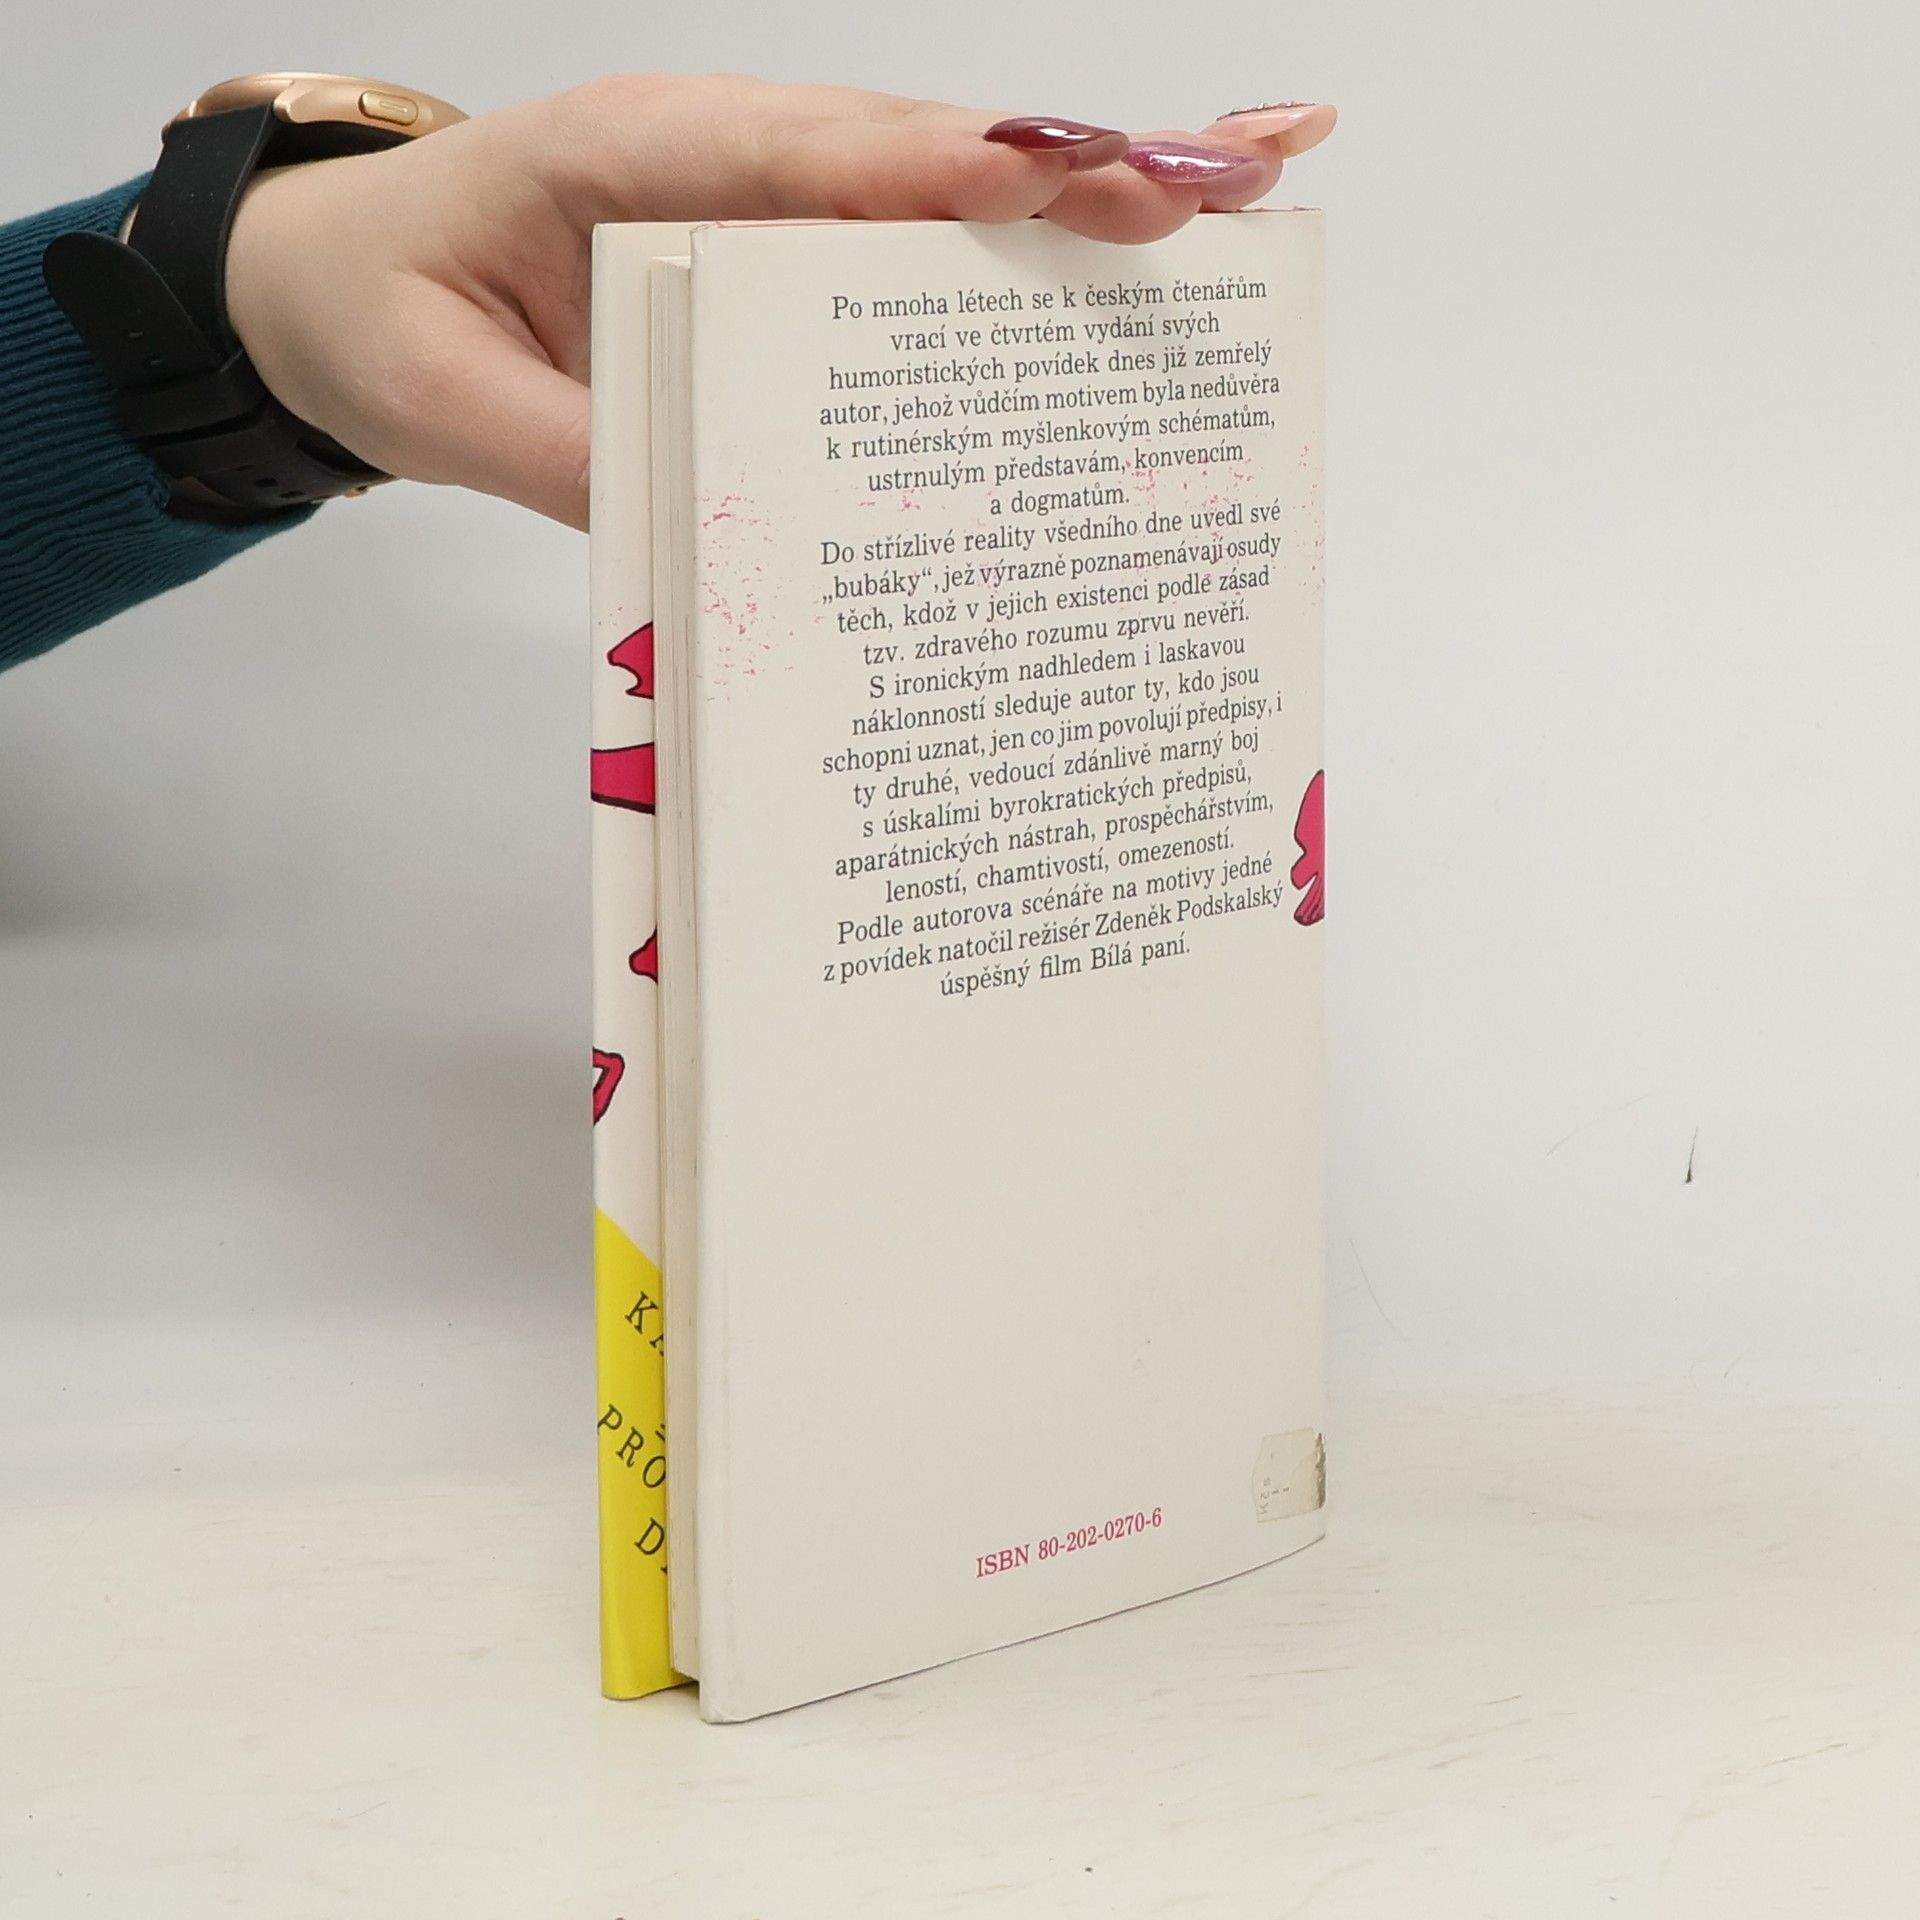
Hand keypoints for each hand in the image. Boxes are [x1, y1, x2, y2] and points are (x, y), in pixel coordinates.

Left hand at [223, 77, 1336, 529]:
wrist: (351, 287)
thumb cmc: (394, 314)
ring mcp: (771, 205)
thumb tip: (727, 531)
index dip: (937, 171)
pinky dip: (1032, 258)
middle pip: (924, 154)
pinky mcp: (792, 259)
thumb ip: (580, 455)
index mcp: (630, 160)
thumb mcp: (450, 404)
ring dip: (1094, 199)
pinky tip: (1138, 262)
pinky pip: (918, 252)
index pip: (802, 158)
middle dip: (1082, 167)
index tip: (1058, 183)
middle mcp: (725, 162)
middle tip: (1235, 171)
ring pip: (947, 192)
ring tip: (1246, 193)